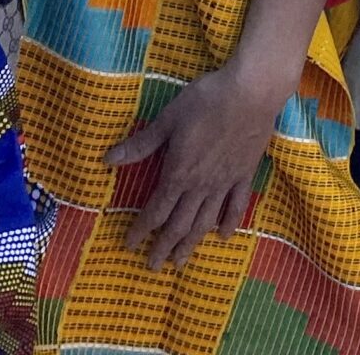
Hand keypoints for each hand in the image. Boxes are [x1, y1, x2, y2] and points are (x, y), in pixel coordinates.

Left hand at [108, 51, 299, 267]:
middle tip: (153, 266)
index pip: (156, 210)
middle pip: (179, 224)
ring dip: (191, 243)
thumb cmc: (206, 101)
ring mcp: (226, 182)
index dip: (141, 230)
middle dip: (164, 246)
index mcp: (179, 173)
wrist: (252, 92)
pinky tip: (224, 236)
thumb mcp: (168, 119)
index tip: (130, 245)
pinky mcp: (246, 174)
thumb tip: (108, 160)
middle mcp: (201, 185)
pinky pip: (236, 205)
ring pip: (205, 221)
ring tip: (181, 262)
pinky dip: (229, 223)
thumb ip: (142, 144)